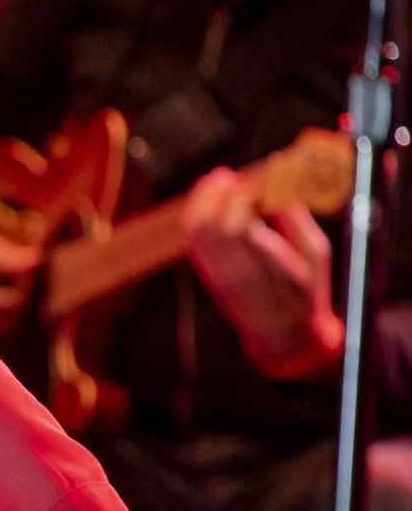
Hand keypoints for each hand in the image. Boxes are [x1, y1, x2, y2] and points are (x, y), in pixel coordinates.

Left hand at [182, 168, 342, 378]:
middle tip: (237, 175)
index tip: (263, 177)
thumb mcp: (317, 259)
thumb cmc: (306, 291)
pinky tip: (209, 194)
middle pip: (215, 228)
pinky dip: (197, 211)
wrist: (280, 334)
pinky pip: (193, 238)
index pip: (246, 229)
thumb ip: (298, 223)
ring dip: (204, 199)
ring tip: (221, 178)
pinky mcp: (207, 273)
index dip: (249, 198)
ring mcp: (219, 275)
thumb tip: (281, 188)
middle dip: (224, 195)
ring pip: (198, 231)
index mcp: (274, 272)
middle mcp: (241, 275)